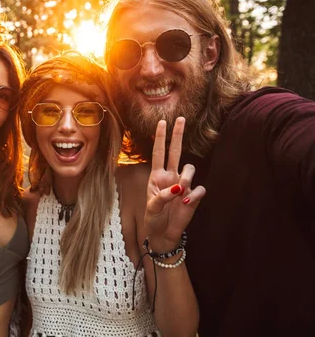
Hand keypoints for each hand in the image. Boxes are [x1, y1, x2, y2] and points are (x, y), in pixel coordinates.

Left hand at [144, 117, 205, 251]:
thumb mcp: (152, 208)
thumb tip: (177, 187)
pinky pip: (199, 189)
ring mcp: (183, 185)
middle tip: (180, 118)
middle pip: (176, 151)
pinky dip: (193, 196)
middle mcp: (171, 176)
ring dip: (187, 178)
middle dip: (178, 135)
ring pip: (190, 169)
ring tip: (179, 194)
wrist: (164, 234)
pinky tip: (186, 203)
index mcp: (157, 176)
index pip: (159, 152)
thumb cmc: (153, 218)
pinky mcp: (193, 196)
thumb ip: (162, 196)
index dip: (160, 138)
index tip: (161, 122)